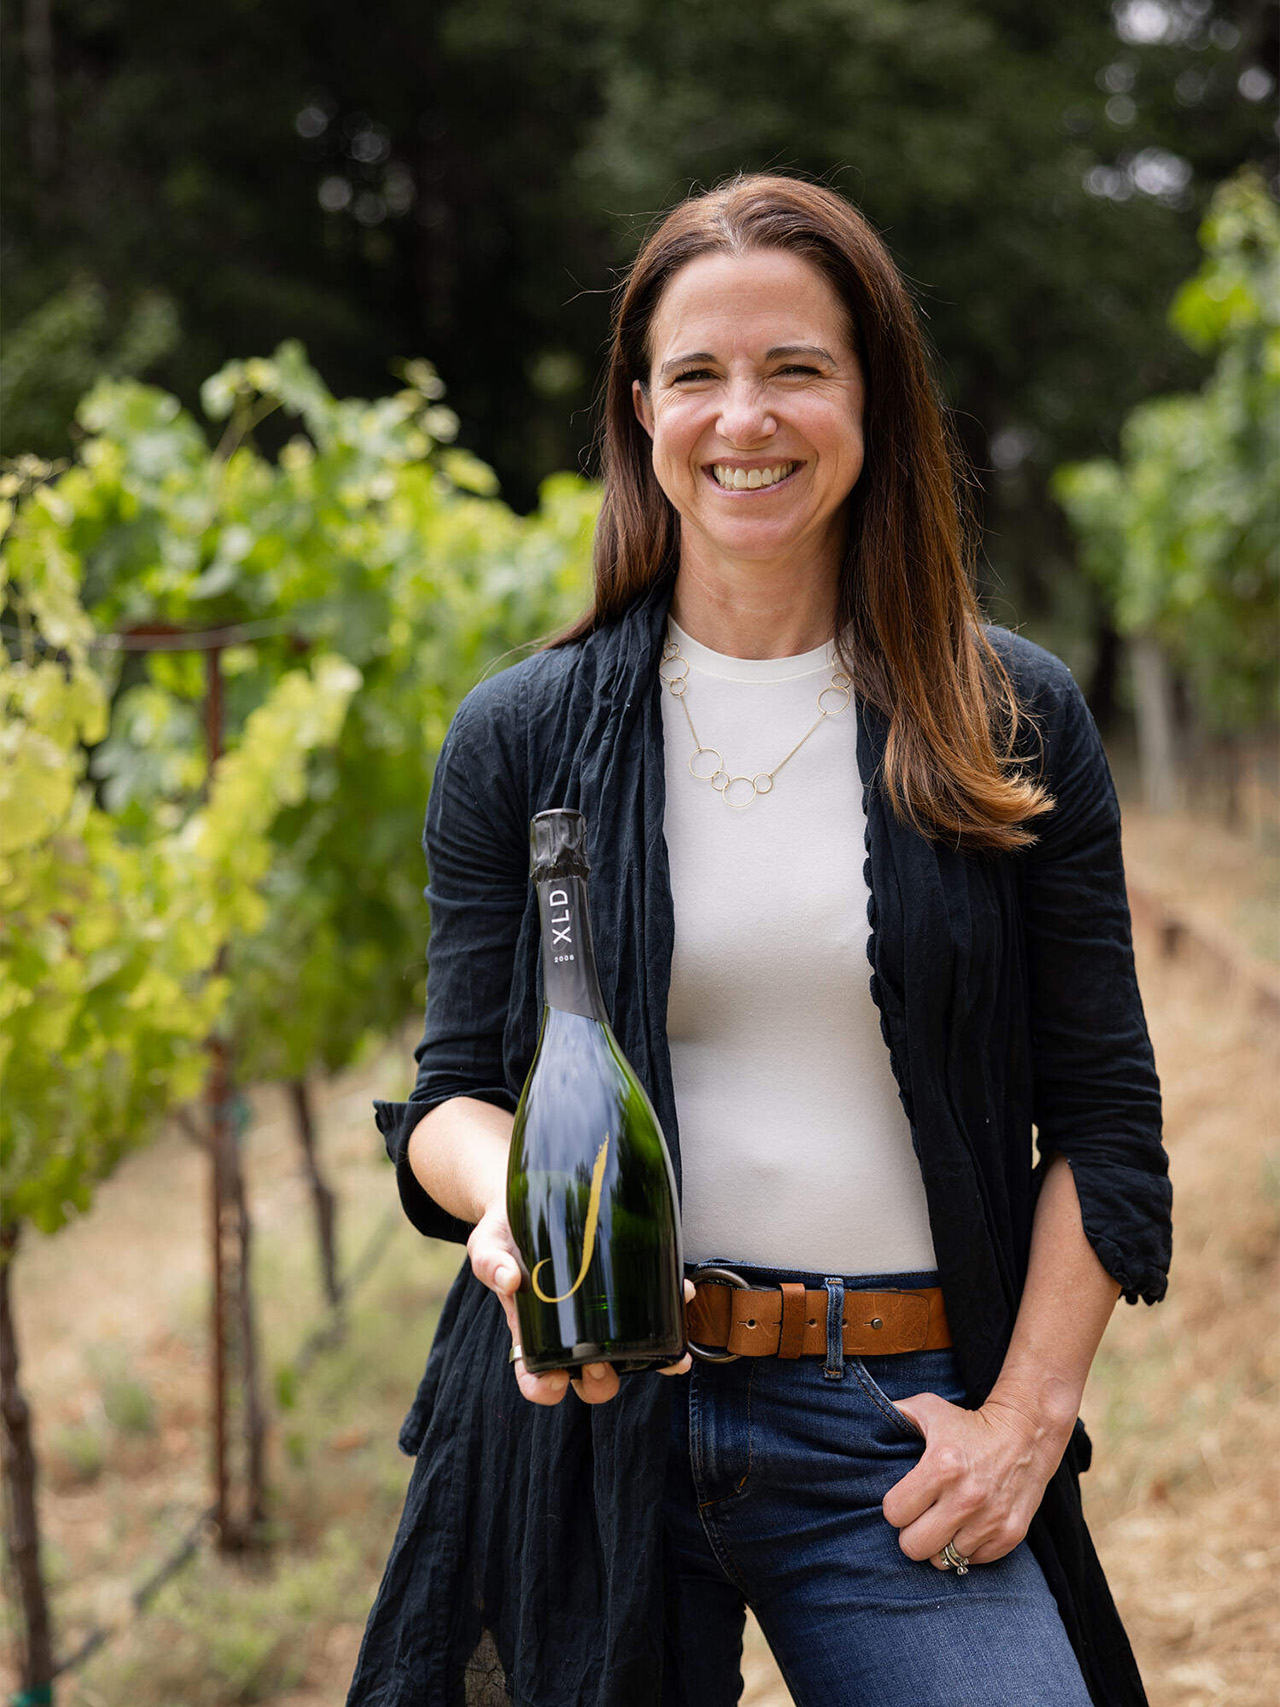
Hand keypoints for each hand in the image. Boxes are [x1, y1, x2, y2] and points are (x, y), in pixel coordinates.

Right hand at [466, 1202, 693, 1405]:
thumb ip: (491, 1261)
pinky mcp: (625, 1291)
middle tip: (601, 1361)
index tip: (554, 1379)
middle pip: (586, 1378)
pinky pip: (652, 1312)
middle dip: (598, 1381)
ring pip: (627, 1355)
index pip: (535, 1376)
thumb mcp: (490, 1242)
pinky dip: (672, 1311)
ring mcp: (599, 1315)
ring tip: (667, 1355)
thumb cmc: (506, 1231)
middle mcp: (568, 1332)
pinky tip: (682, 1293)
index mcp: (531, 1330)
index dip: (544, 1388)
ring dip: (651, 1361)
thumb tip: (508, 1278)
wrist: (532, 1197)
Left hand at [880, 1391, 1073, 1568]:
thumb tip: (861, 1420)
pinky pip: (973, 1561)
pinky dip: (967, 1548)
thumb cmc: (968, 1423)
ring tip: (944, 1521)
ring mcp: (990, 1520)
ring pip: (944, 1559)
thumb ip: (895, 1414)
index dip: (895, 1507)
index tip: (904, 1498)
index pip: (894, 1513)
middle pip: (914, 1547)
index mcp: (941, 1466)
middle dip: (911, 1533)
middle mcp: (966, 1498)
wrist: (1027, 1433)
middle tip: (919, 1517)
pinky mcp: (1011, 1535)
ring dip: (940, 1543)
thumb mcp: (929, 1408)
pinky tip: (968, 1525)